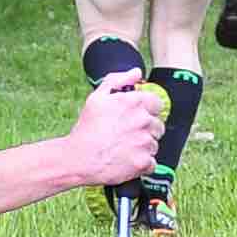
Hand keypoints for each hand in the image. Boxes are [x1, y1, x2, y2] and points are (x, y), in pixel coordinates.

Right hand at [63, 73, 165, 191]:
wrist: (78, 158)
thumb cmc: (87, 128)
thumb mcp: (97, 98)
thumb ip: (118, 80)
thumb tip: (137, 73)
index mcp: (134, 102)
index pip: (157, 103)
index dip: (147, 110)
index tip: (135, 118)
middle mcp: (143, 121)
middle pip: (158, 125)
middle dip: (145, 130)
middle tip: (126, 135)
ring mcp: (145, 142)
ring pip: (154, 144)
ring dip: (143, 147)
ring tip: (123, 149)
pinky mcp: (143, 162)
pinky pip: (151, 163)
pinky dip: (141, 164)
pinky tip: (126, 161)